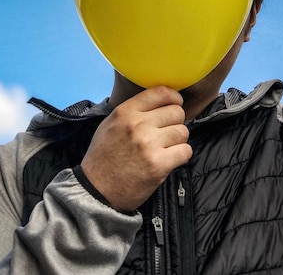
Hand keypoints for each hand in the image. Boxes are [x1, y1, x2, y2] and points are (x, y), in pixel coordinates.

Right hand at [81, 86, 192, 211]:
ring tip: (165, 148)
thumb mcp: (110, 124)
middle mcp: (138, 124)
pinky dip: (181, 155)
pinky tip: (169, 159)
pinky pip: (185, 151)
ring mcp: (149, 144)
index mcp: (125, 111)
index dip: (174, 98)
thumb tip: (159, 103)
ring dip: (178, 140)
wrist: (96, 190)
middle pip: (176, 112)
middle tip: (166, 133)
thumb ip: (133, 111)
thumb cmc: (103, 156)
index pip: (161, 92)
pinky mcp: (159, 164)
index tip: (174, 105)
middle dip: (175, 122)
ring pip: (183, 132)